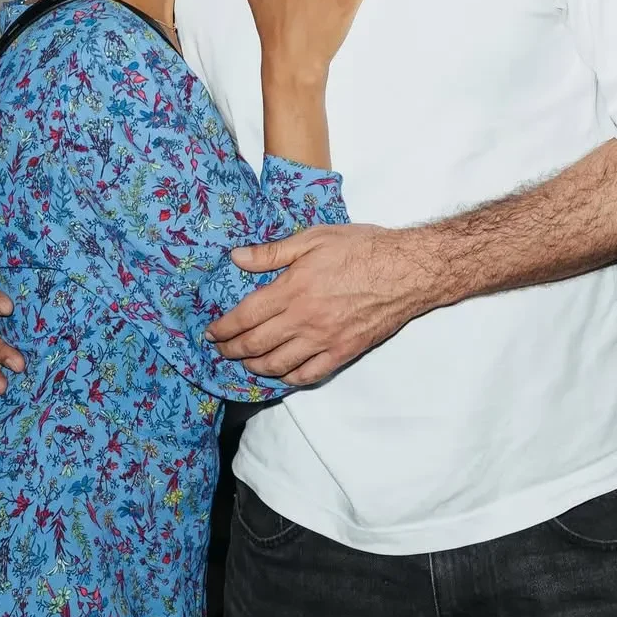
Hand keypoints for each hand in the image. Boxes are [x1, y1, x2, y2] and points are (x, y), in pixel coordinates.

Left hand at [208, 224, 422, 383]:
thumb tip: (236, 258)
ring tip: (245, 362)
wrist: (405, 270)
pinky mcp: (343, 352)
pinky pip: (308, 375)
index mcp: (292, 289)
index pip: (245, 317)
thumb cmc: (361, 248)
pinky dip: (288, 378)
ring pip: (277, 365)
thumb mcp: (313, 237)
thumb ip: (272, 252)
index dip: (223, 328)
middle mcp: (304, 320)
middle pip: (256, 345)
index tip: (211, 332)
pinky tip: (281, 373)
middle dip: (232, 350)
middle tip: (221, 350)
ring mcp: (324, 340)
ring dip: (254, 367)